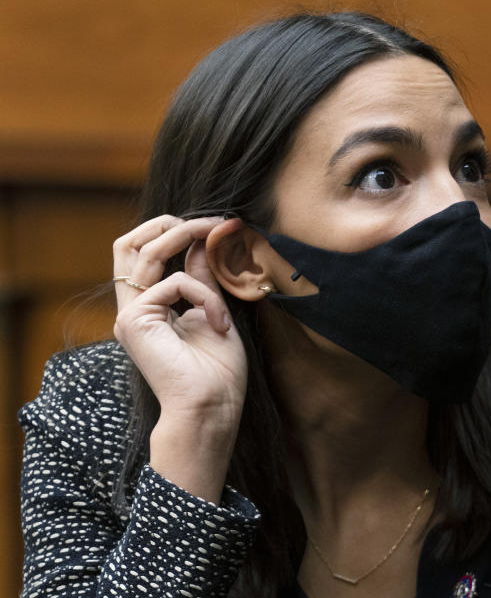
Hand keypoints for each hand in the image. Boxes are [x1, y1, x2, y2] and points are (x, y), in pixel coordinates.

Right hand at [113, 215, 247, 500]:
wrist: (212, 409)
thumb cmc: (218, 372)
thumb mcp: (215, 311)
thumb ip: (204, 277)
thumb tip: (205, 239)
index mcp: (151, 308)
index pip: (142, 252)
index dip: (174, 230)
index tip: (216, 225)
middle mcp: (133, 309)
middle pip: (127, 243)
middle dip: (170, 223)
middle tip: (211, 223)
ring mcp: (129, 315)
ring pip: (145, 251)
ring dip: (188, 237)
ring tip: (220, 239)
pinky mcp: (134, 322)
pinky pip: (173, 283)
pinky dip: (204, 294)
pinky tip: (219, 322)